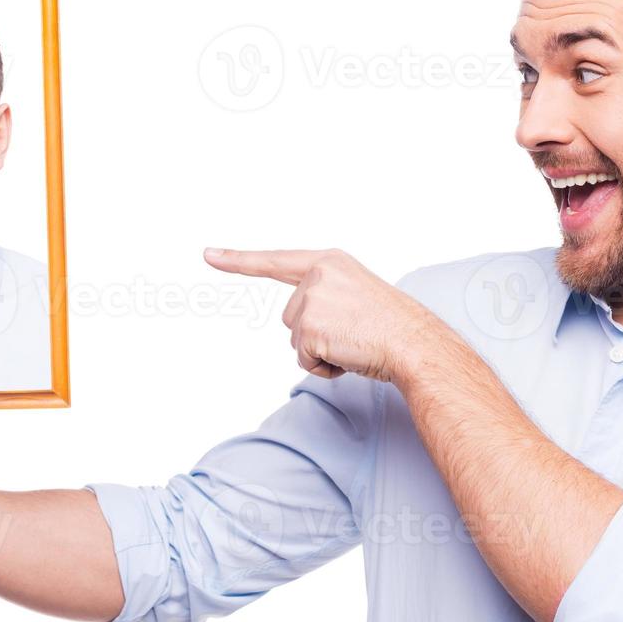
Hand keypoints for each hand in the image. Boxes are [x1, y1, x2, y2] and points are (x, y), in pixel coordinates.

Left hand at [202, 247, 442, 383]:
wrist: (414, 342)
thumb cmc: (393, 325)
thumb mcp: (357, 293)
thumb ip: (327, 297)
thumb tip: (303, 325)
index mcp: (329, 261)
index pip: (276, 261)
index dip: (238, 260)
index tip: (209, 254)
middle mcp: (316, 275)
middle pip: (291, 317)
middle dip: (316, 333)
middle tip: (354, 332)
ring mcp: (311, 300)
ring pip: (295, 339)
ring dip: (320, 350)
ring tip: (354, 342)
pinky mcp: (309, 327)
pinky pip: (303, 359)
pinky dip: (324, 367)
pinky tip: (348, 355)